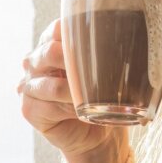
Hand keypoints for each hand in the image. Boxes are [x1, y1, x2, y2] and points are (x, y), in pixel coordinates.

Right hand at [18, 15, 124, 160]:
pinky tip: (80, 112)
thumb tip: (132, 40)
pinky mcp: (29, 108)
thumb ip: (108, 52)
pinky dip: (68, 109)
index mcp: (53, 43)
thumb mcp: (107, 71)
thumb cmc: (103, 97)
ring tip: (92, 98)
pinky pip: (48, 106)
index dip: (77, 34)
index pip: (58, 28)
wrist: (98, 135)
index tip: (100, 44)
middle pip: (50, 51)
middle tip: (97, 72)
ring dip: (74, 91)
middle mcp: (36, 61)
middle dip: (75, 62)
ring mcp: (29, 84)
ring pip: (50, 83)